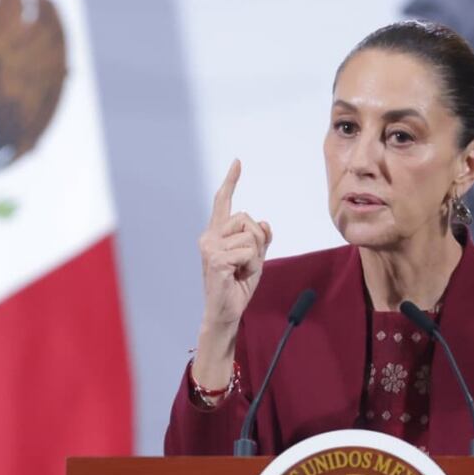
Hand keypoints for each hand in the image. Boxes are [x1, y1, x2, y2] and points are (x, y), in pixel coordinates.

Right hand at [199, 159, 272, 330]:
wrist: (226, 312)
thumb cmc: (238, 285)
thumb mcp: (255, 258)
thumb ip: (260, 239)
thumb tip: (264, 222)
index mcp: (216, 233)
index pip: (223, 202)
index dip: (231, 181)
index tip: (238, 162)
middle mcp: (209, 236)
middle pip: (247, 218)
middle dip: (257, 241)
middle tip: (247, 263)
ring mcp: (210, 248)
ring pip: (250, 236)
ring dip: (255, 257)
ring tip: (242, 272)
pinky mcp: (215, 260)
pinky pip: (248, 252)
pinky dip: (251, 266)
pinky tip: (238, 277)